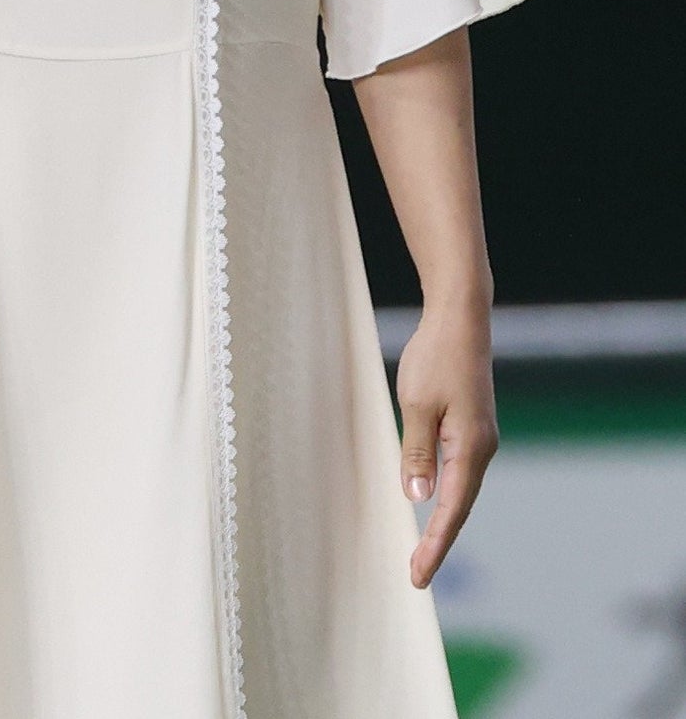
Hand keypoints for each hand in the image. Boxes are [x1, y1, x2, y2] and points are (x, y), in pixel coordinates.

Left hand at [395, 303, 498, 588]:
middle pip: (459, 507)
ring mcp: (478, 438)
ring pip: (460, 492)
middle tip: (417, 577)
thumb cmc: (435, 358)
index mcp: (470, 447)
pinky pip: (458, 473)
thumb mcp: (417, 405)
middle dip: (438, 543)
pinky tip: (432, 508)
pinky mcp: (470, 428)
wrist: (460, 320)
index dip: (435, 545)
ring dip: (442, 523)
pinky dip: (445, 498)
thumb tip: (417, 496)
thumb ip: (417, 452)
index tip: (419, 576)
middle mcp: (481, 448)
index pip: (451, 510)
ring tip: (423, 554)